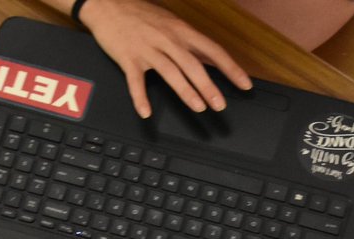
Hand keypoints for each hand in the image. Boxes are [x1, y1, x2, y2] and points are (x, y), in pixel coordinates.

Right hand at [77, 0, 251, 117]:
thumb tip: (211, 60)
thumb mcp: (171, 24)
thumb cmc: (141, 16)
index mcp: (181, 31)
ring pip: (171, 72)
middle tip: (220, 104)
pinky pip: (136, 81)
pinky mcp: (128, 58)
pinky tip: (146, 112)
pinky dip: (140, 98)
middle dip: (208, 86)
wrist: (108, 4)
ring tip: (198, 107)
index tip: (245, 84)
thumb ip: (190, 43)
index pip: (213, 51)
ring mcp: (148, 49)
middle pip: (193, 64)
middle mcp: (167, 40)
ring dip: (186, 91)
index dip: (231, 68)